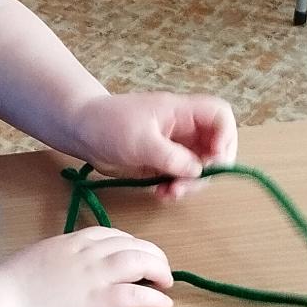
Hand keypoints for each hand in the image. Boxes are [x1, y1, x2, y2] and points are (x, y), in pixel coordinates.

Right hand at [0, 228, 173, 306]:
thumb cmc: (6, 288)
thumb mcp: (36, 260)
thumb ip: (56, 259)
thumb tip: (65, 269)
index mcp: (70, 241)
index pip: (111, 235)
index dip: (130, 244)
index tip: (137, 255)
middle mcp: (86, 253)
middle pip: (131, 244)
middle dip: (152, 254)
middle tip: (160, 270)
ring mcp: (94, 276)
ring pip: (139, 261)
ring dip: (159, 270)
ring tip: (166, 283)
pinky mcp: (98, 301)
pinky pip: (136, 294)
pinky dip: (154, 298)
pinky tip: (163, 305)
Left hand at [73, 92, 237, 199]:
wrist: (80, 131)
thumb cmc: (107, 124)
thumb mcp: (139, 140)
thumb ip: (170, 156)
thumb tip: (197, 171)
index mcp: (182, 111)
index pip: (220, 116)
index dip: (226, 136)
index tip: (214, 159)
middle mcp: (184, 128)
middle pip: (216, 147)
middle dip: (208, 170)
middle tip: (187, 185)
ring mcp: (175, 147)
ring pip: (200, 167)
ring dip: (190, 184)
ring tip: (169, 193)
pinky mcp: (164, 163)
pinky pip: (182, 178)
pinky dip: (176, 189)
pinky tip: (161, 194)